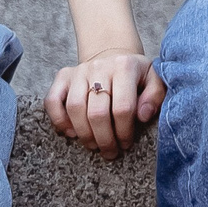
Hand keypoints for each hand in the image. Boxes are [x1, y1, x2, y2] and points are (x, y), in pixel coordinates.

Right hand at [46, 48, 163, 157]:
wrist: (112, 55)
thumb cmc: (135, 75)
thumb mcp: (154, 80)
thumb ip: (155, 96)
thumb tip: (143, 115)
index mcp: (125, 67)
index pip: (123, 108)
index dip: (124, 132)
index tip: (126, 143)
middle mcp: (99, 67)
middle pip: (97, 112)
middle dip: (104, 139)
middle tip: (110, 152)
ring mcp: (78, 71)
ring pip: (74, 109)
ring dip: (84, 134)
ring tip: (94, 145)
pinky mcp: (63, 76)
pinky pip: (52, 101)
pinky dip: (59, 120)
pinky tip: (71, 133)